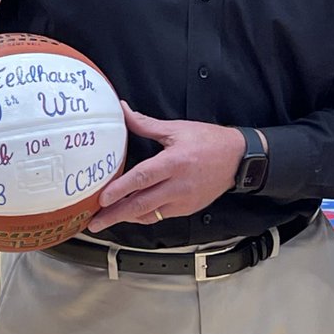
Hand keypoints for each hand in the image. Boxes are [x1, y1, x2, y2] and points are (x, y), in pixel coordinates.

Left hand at [87, 104, 244, 232]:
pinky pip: (160, 215)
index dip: (120, 190)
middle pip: (141, 204)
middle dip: (115, 215)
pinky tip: (132, 214)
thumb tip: (124, 111)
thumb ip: (146, 124)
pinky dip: (144, 216)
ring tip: (107, 220)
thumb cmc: (209, 141)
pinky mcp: (187, 208)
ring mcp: (183, 200)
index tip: (102, 198)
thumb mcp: (177, 129)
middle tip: (95, 222)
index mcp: (174, 162)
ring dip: (127, 218)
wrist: (238, 158)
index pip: (142, 178)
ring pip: (149, 214)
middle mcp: (178, 185)